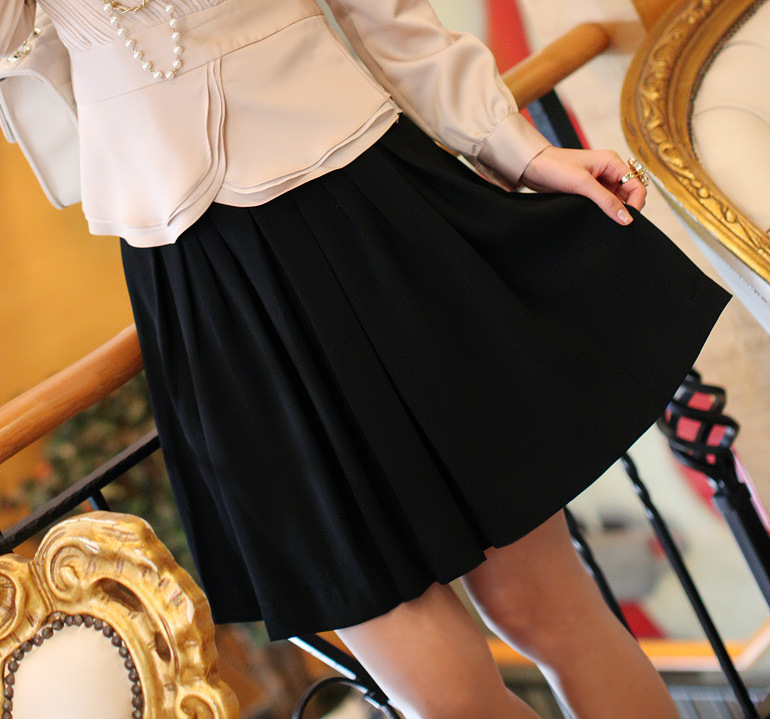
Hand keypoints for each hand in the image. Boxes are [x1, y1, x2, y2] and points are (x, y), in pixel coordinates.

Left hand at [520, 146, 646, 224]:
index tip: (628, 221)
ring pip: (616, 200)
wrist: (532, 166)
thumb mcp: (582, 184)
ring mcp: (599, 180)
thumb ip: (606, 201)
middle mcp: (609, 170)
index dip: (636, 204)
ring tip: (605, 223)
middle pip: (628, 194)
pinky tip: (597, 219)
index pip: (636, 185)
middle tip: (617, 225)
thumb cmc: (555, 167)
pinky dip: (603, 211)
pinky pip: (603, 202)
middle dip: (626, 209)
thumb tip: (627, 218)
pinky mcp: (588, 189)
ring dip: (613, 211)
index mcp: (612, 162)